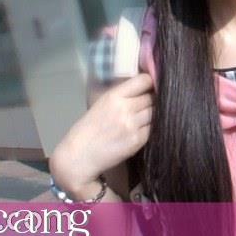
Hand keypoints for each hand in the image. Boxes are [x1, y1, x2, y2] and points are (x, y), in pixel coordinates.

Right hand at [50, 73, 153, 197]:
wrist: (79, 156)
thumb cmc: (88, 128)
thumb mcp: (101, 103)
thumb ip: (123, 94)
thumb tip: (146, 85)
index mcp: (114, 96)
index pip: (144, 80)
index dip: (151, 82)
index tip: (151, 86)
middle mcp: (125, 109)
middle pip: (153, 97)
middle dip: (153, 99)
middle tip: (149, 104)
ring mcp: (133, 125)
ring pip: (156, 113)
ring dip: (154, 113)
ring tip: (145, 117)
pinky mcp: (138, 141)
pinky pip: (153, 129)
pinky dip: (150, 128)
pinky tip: (141, 129)